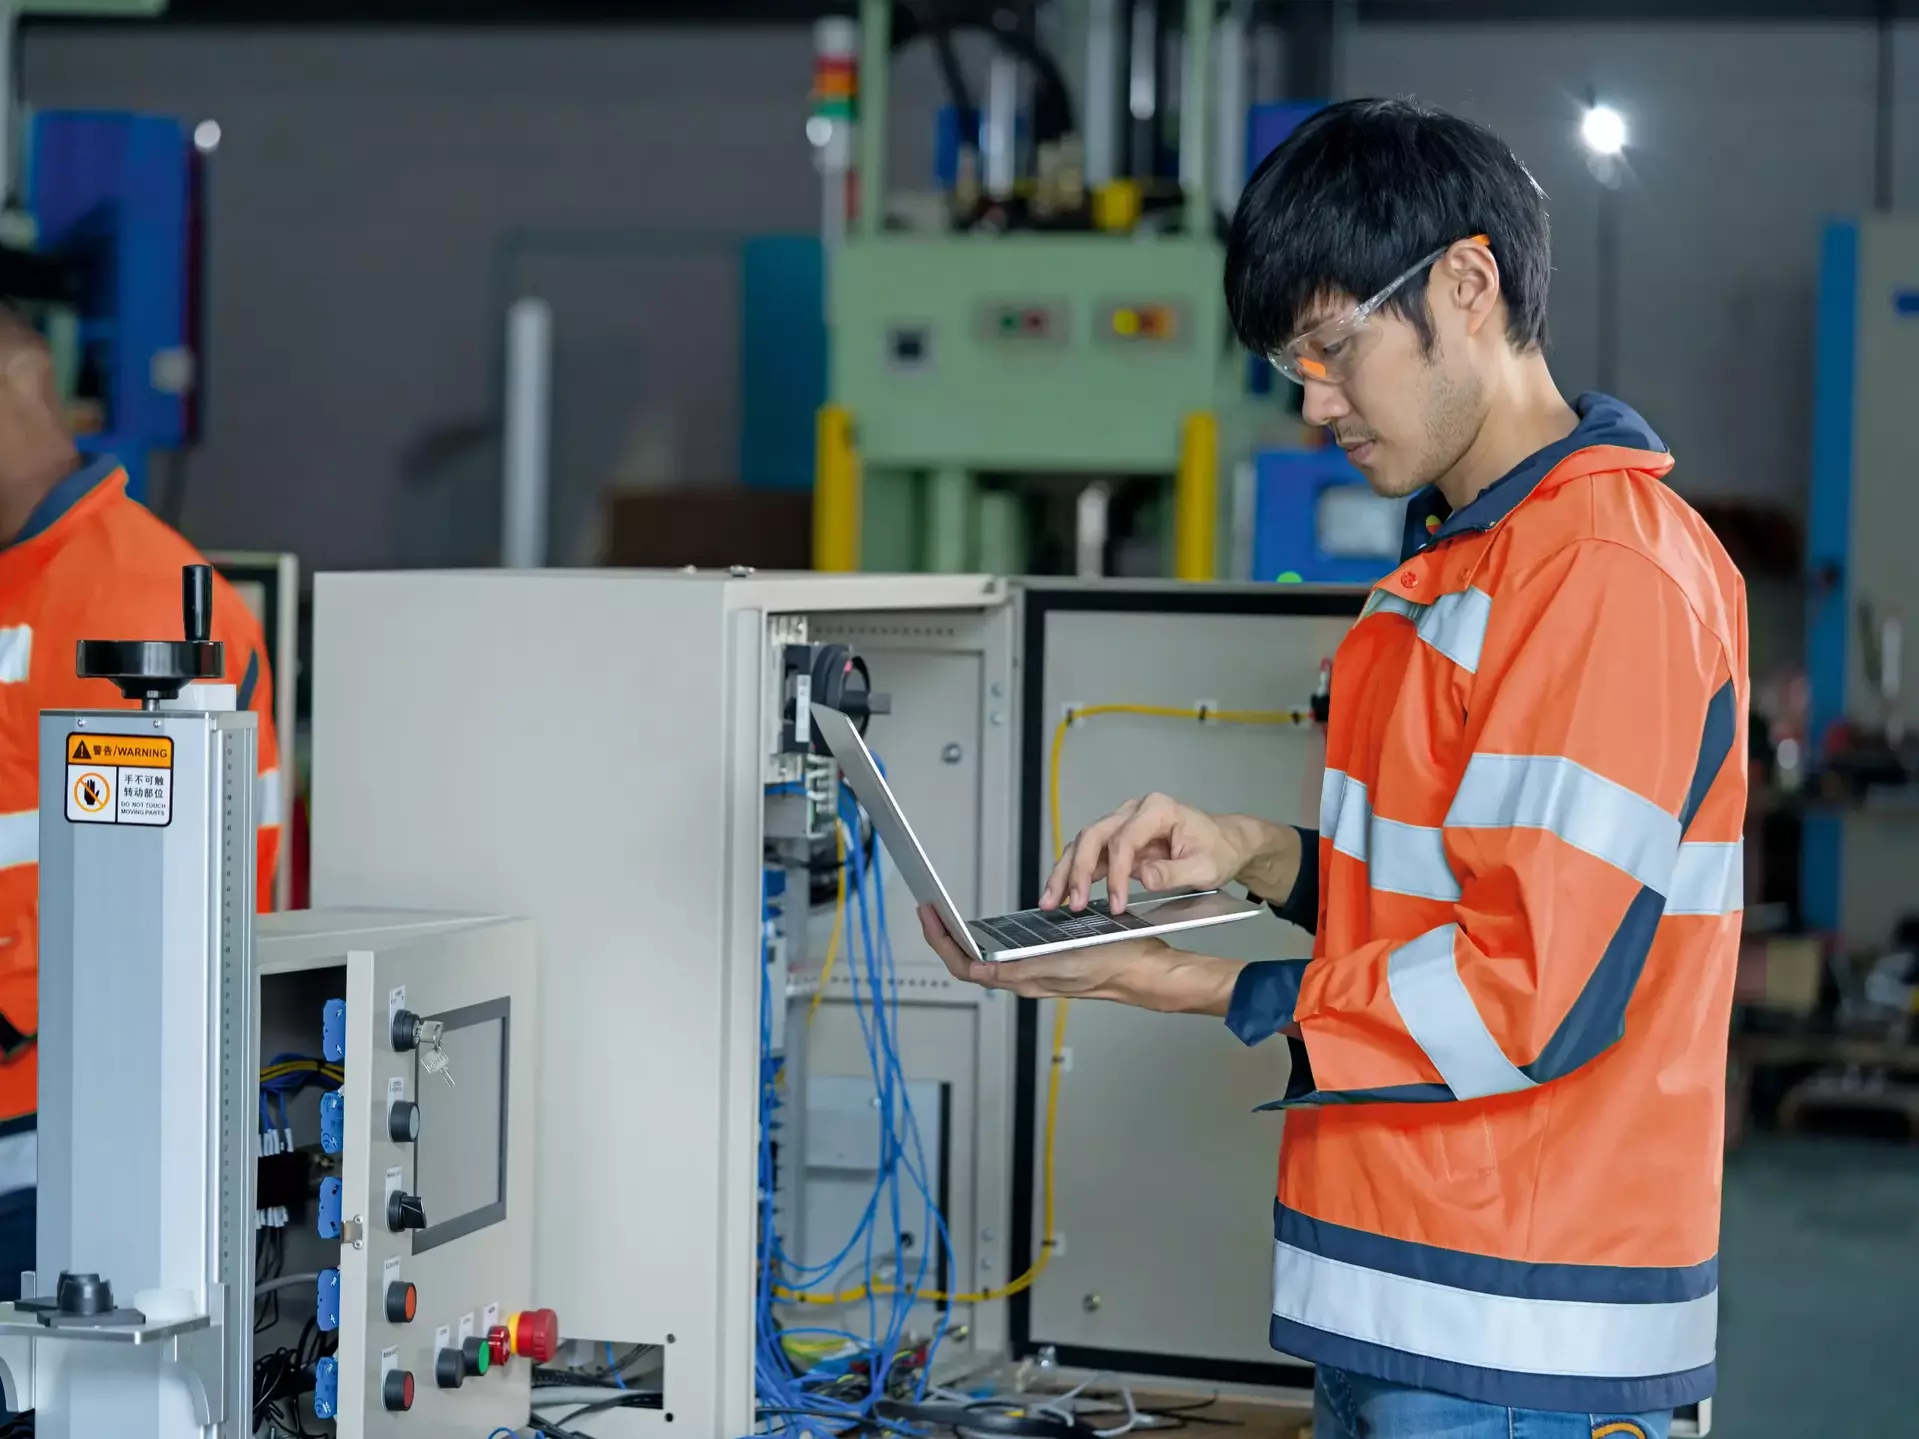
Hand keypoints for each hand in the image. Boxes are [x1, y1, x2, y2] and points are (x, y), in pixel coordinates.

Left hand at [917, 905, 1240, 1014]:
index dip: (941, 942)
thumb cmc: (1112, 964)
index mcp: (1023, 979)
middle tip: (930, 909)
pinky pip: (1005, 955)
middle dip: (944, 937)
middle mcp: (1024, 979)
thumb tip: (978, 970)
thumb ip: (1018, 970)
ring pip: (984, 959)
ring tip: (951, 913)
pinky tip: (990, 922)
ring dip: (964, 938)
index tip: (928, 915)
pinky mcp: (1046, 964)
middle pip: (968, 962)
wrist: (1144, 972)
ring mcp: (1034, 973)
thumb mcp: (1061, 962)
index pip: (965, 967)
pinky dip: (989, 937)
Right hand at [1041, 794, 1298, 913]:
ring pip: (1084, 843)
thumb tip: (1141, 878)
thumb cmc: (1219, 850)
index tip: (1115, 904)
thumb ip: (1174, 872)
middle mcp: (1134, 811)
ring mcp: (1123, 824)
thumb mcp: (1206, 867)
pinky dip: (1073, 874)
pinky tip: (1062, 894)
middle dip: (1077, 870)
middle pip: (1094, 836)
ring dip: (1066, 872)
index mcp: (1158, 810)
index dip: (1115, 874)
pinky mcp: (1118, 841)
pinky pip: (1090, 855)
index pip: (1124, 840)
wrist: (1226, 843)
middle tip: (1071, 902)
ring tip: (1051, 901)